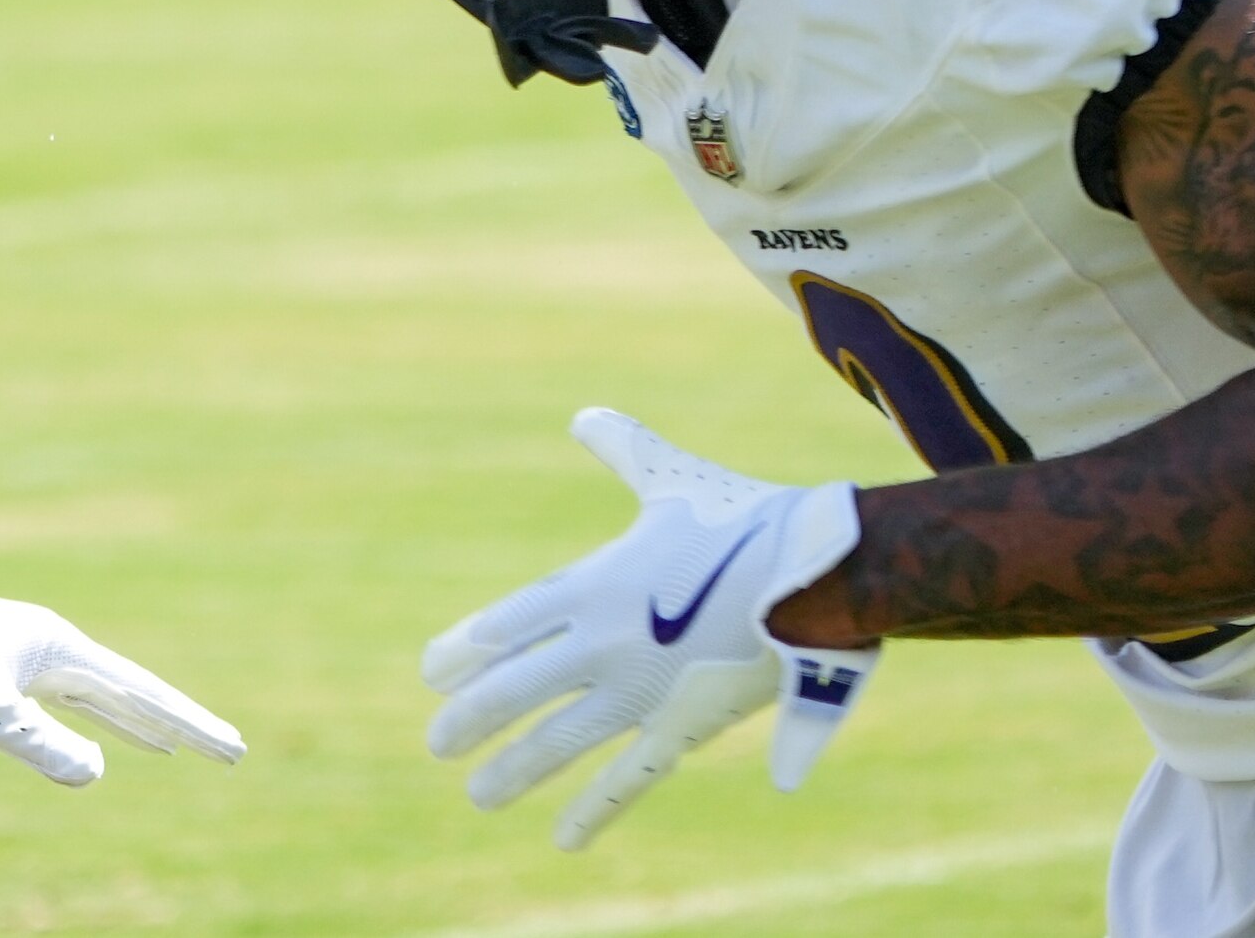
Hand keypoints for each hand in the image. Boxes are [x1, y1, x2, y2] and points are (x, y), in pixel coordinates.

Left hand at [0, 542, 245, 784]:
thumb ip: (39, 743)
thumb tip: (93, 775)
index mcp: (59, 649)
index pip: (142, 695)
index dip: (190, 727)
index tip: (234, 750)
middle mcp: (52, 645)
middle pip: (132, 692)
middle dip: (179, 726)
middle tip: (231, 753)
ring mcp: (29, 652)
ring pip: (101, 694)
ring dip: (142, 721)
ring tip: (177, 746)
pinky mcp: (4, 664)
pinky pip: (68, 697)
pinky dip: (99, 716)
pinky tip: (102, 731)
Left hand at [423, 409, 874, 849]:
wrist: (821, 568)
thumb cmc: (745, 515)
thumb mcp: (671, 476)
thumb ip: (622, 449)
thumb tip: (587, 416)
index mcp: (594, 583)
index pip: (506, 626)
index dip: (466, 652)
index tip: (434, 672)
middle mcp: (604, 641)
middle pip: (516, 689)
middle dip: (473, 717)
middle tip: (437, 743)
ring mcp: (642, 689)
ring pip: (560, 740)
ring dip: (516, 770)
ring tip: (478, 794)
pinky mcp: (685, 725)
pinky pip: (629, 777)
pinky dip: (597, 809)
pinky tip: (565, 839)